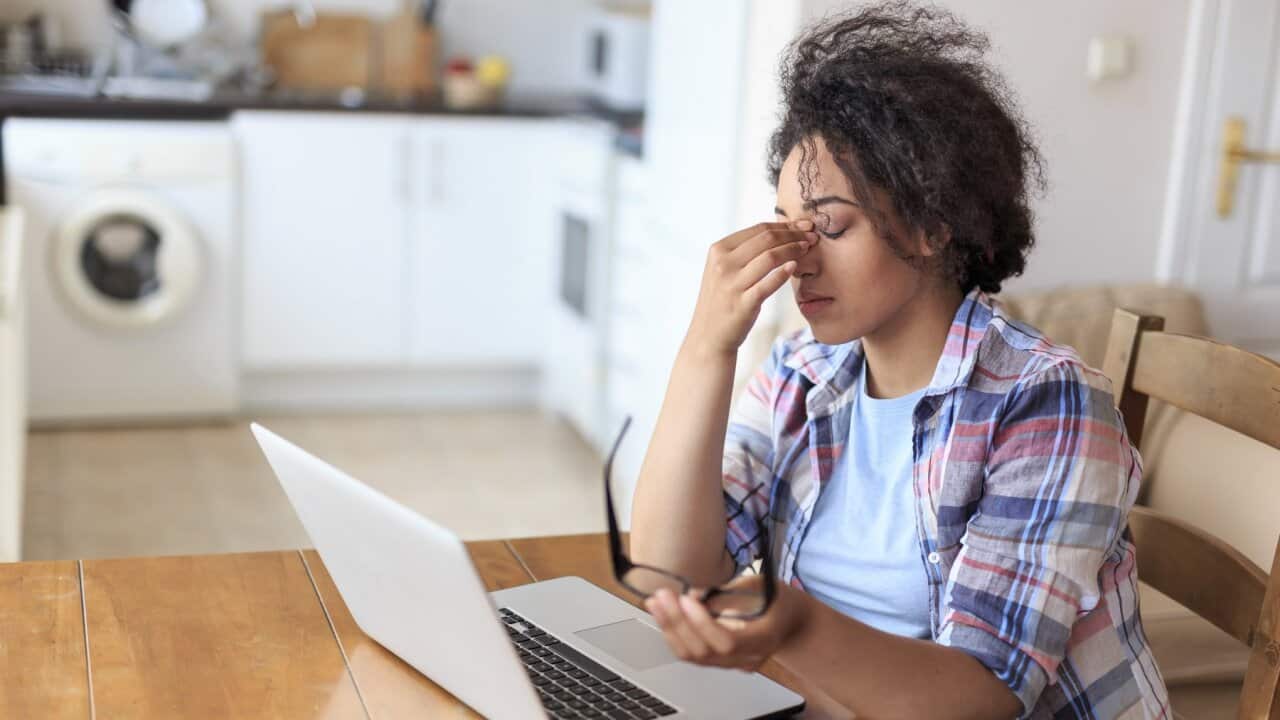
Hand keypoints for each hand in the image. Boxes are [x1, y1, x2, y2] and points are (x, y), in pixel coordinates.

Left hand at [643, 574, 809, 672]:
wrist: (792, 622)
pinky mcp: (721, 661)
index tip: (687, 598)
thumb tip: (693, 594)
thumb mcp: (760, 585)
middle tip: (662, 595)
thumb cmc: (778, 599)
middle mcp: (747, 658)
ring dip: (669, 628)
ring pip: (693, 656)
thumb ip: (728, 592)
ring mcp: (733, 663)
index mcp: (763, 639)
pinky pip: (693, 654)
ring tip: (655, 602)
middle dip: (677, 622)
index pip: (727, 641)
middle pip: (704, 651)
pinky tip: (663, 614)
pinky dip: (674, 634)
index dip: (702, 622)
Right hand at [685, 221, 816, 356]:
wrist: (709, 336)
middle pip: (766, 239)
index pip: (758, 229)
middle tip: (813, 235)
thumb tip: (777, 231)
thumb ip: (743, 251)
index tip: (804, 225)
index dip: (785, 225)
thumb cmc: (723, 300)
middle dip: (794, 234)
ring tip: (808, 248)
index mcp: (718, 250)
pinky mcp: (743, 303)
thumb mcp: (724, 270)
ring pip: (770, 257)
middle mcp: (723, 264)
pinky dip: (783, 273)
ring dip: (793, 249)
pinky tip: (795, 267)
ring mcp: (732, 284)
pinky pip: (768, 284)